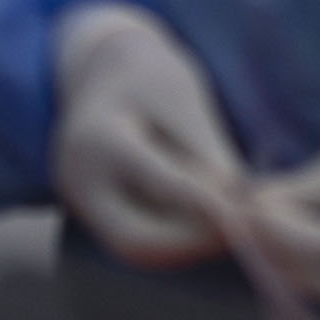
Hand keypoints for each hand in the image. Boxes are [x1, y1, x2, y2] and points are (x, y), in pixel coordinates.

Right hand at [51, 3, 244, 269]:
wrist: (99, 73)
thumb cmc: (149, 79)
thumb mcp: (182, 99)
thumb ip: (207, 152)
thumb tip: (239, 206)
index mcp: (100, 136)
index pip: (154, 179)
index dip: (202, 201)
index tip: (242, 211)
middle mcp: (78, 179)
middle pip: (133, 239)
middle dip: (191, 243)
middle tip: (241, 231)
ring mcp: (80, 201)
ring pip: (135, 246)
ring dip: (187, 246)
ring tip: (232, 227)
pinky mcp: (92, 213)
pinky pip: (133, 238)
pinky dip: (174, 238)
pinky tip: (210, 226)